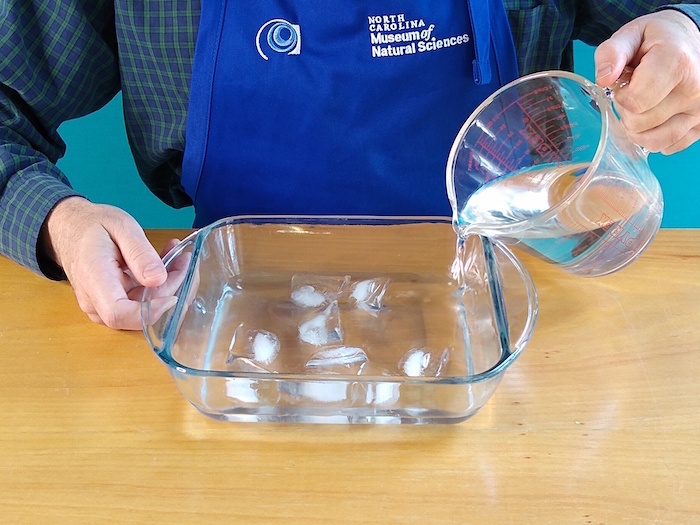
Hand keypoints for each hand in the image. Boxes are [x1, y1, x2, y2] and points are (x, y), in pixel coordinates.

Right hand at [42, 197, 179, 329]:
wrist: (70, 229)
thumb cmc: (92, 225)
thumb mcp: (121, 226)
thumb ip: (139, 253)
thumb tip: (158, 279)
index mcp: (94, 280)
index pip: (119, 313)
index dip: (150, 312)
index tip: (174, 295)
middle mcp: (96, 302)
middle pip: (140, 313)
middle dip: (170, 289)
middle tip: (184, 259)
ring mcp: (103, 307)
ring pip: (144, 309)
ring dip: (168, 285)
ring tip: (177, 256)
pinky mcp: (113, 305)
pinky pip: (141, 302)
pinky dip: (159, 285)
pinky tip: (167, 263)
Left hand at [594, 9, 699, 153]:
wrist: (690, 40)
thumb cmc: (658, 38)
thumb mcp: (631, 34)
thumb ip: (612, 53)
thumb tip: (604, 78)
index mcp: (677, 63)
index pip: (634, 101)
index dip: (621, 95)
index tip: (627, 81)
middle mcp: (695, 89)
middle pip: (640, 123)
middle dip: (628, 110)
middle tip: (636, 90)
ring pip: (653, 141)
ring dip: (639, 127)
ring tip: (645, 103)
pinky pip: (668, 146)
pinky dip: (655, 137)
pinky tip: (656, 116)